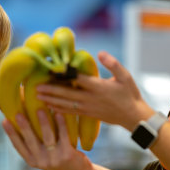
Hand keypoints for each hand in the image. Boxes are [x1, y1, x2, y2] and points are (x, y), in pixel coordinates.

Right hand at [2, 109, 91, 169]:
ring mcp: (54, 159)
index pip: (18, 146)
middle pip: (30, 141)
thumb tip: (23, 121)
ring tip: (39, 109)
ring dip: (43, 122)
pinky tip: (58, 113)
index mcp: (32, 161)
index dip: (11, 134)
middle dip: (24, 126)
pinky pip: (63, 136)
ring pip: (47, 137)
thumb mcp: (43, 156)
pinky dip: (60, 124)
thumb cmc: (57, 158)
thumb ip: (34, 144)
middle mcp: (41, 161)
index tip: (5, 121)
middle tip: (17, 113)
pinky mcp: (67, 154)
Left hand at [37, 51, 154, 131]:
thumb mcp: (125, 76)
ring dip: (50, 100)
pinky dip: (58, 109)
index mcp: (97, 87)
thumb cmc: (129, 94)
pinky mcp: (88, 115)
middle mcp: (90, 98)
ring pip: (65, 104)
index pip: (77, 79)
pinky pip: (70, 112)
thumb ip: (113, 64)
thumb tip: (100, 53)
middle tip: (35, 86)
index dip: (63, 74)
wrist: (133, 116)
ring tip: (37, 96)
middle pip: (66, 93)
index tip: (50, 70)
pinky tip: (49, 107)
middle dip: (50, 90)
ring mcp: (88, 108)